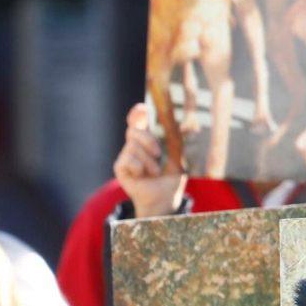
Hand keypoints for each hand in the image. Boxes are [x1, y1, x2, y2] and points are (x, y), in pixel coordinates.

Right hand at [113, 103, 185, 217]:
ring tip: (155, 172)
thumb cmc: (171, 177)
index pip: (137, 121)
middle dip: (148, 139)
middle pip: (133, 130)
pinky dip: (138, 167)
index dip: (137, 114)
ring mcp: (126, 156)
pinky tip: (142, 175)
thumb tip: (184, 124)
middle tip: (158, 153)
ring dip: (148, 161)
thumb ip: (175, 140)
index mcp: (147, 140)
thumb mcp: (176, 156)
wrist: (165, 197)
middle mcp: (134, 145)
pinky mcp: (120, 168)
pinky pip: (126, 159)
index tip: (142, 109)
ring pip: (132, 146)